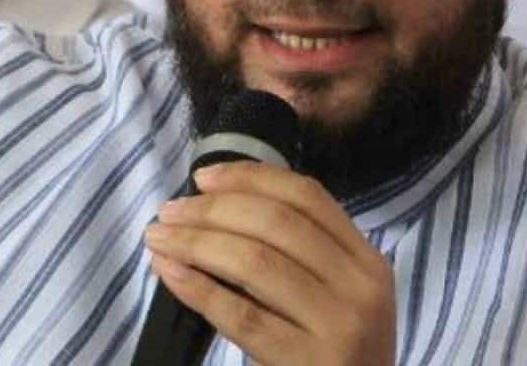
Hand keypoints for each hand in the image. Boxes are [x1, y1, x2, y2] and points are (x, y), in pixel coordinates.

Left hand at [142, 162, 394, 365]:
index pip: (307, 196)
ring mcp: (336, 327)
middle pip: (276, 223)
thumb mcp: (337, 296)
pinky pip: (240, 315)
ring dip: (196, 242)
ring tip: (159, 237)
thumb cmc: (335, 351)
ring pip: (254, 263)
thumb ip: (300, 253)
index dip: (249, 178)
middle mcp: (359, 288)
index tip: (202, 178)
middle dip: (213, 210)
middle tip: (168, 211)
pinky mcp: (306, 362)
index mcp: (367, 261)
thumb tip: (216, 203)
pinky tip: (170, 272)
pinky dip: (198, 288)